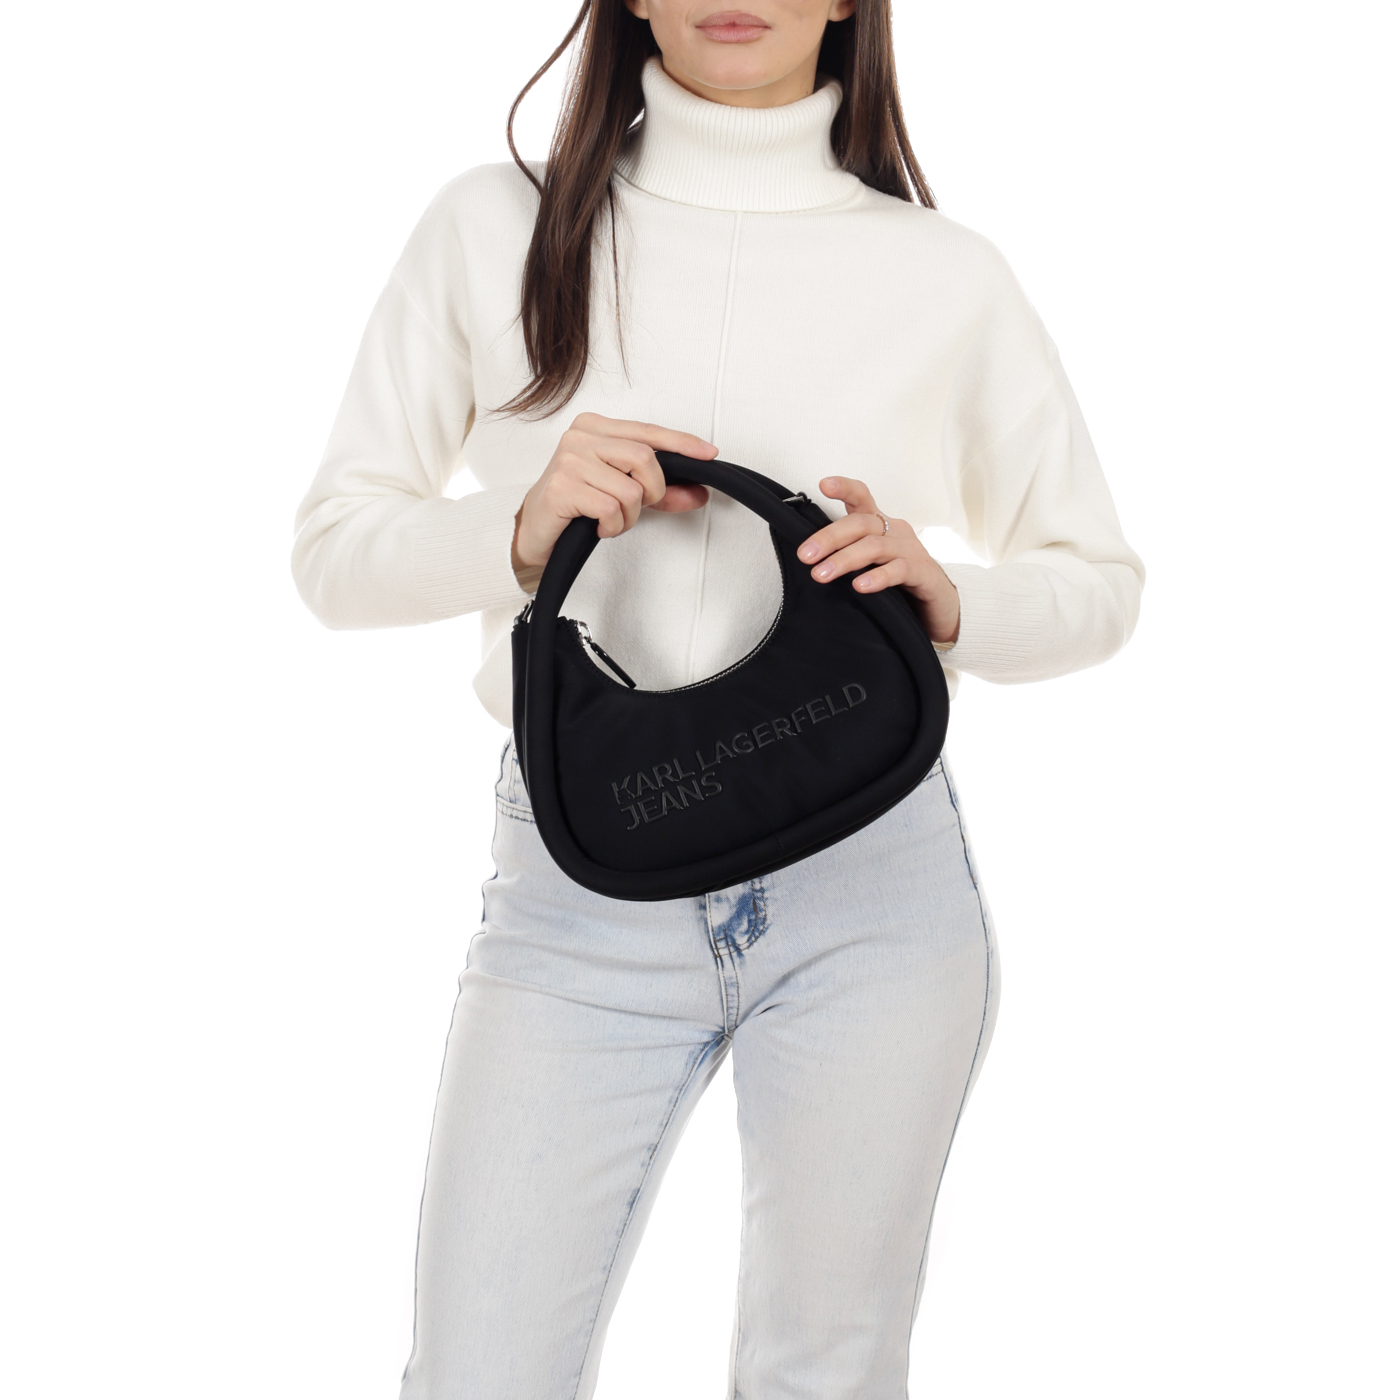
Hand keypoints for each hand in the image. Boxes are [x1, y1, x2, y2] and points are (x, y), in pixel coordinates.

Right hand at [512, 413, 716, 586]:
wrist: (534, 531)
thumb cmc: (576, 505)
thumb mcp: (622, 492)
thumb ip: (660, 491)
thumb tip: (698, 492)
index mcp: (596, 427)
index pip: (649, 431)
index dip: (682, 443)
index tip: (709, 454)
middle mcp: (581, 436)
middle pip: (645, 458)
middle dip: (652, 492)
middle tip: (636, 508)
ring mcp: (569, 459)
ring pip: (631, 488)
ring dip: (629, 516)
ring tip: (610, 520)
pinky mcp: (563, 486)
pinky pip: (611, 509)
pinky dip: (613, 526)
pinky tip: (597, 526)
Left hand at [797, 477, 960, 646]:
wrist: (939, 608)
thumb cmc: (899, 583)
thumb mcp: (870, 563)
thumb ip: (846, 554)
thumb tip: (809, 558)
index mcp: (881, 525)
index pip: (862, 497)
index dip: (845, 488)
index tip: (823, 484)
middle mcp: (896, 532)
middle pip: (860, 524)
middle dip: (829, 538)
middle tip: (806, 555)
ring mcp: (912, 551)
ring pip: (875, 547)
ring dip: (844, 560)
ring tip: (821, 575)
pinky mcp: (924, 574)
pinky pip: (900, 570)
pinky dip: (878, 577)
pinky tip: (860, 586)